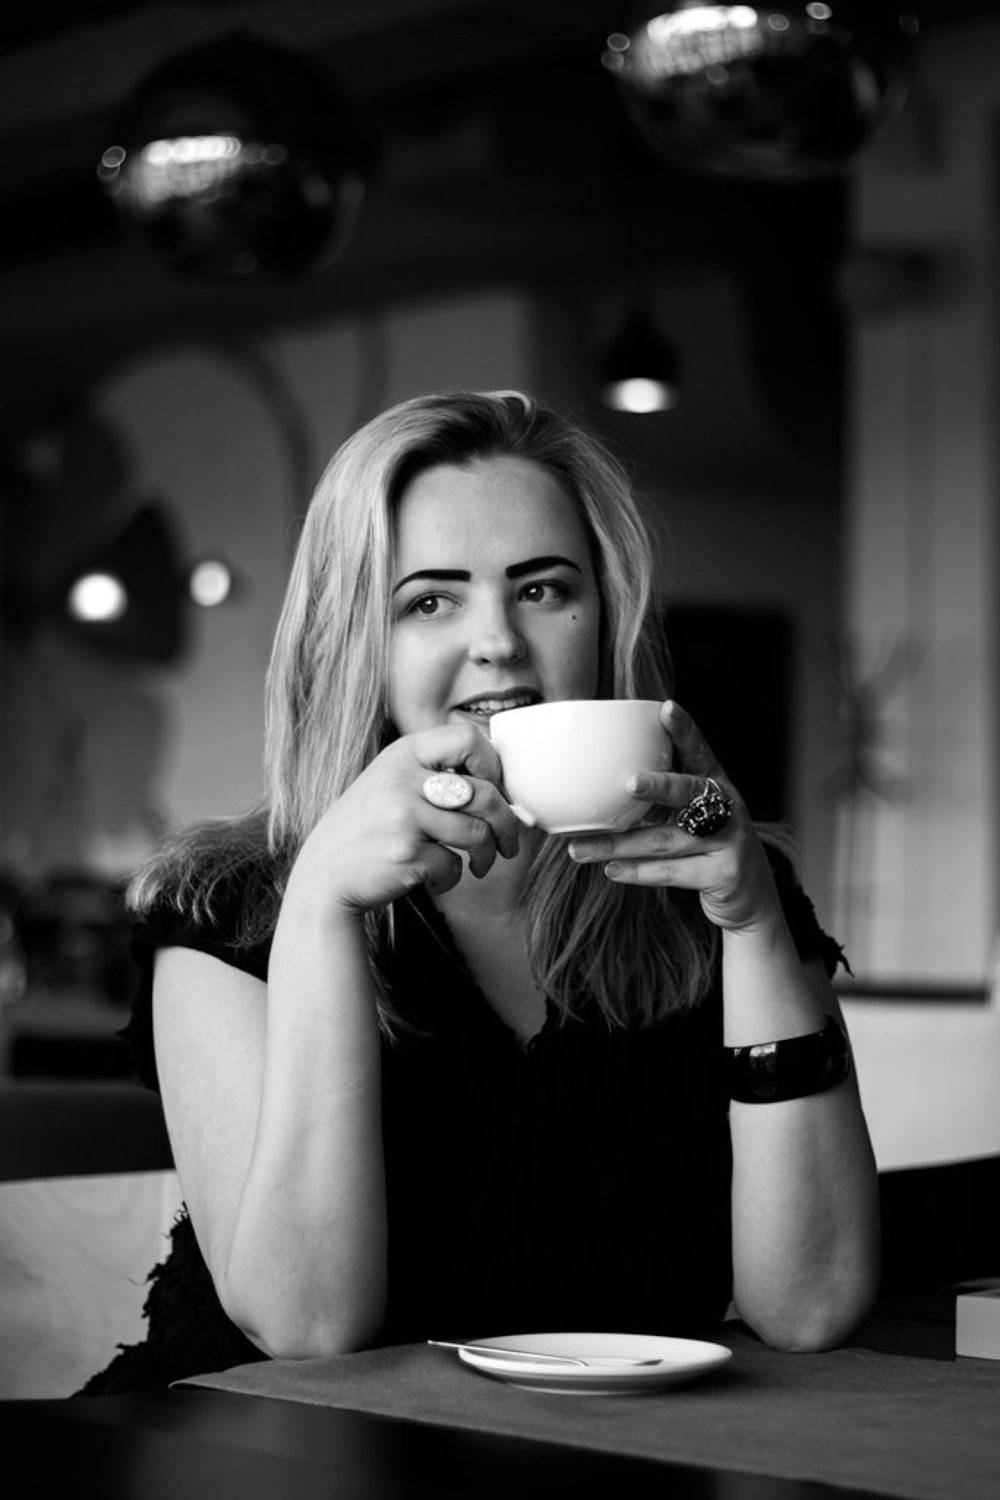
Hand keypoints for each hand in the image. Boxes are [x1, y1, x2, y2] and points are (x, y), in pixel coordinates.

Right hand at [292, 724, 522, 913]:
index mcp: (403, 753)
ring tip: (480, 864)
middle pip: (485, 793)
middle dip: (507, 824)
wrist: (324, 874)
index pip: (468, 738)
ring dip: (487, 855)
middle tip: (508, 842)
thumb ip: (435, 775)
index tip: (495, 788)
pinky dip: (452, 878)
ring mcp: (404, 816)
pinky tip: (436, 879)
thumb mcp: (391, 782)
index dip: (493, 764)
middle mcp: (403, 779)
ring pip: (477, 833)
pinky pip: (454, 865)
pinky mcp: (406, 853)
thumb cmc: (368, 829)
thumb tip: (504, 790)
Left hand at [566, 700, 778, 932]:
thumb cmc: (706, 846)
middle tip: (629, 783)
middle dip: (658, 786)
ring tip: (579, 848)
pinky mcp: (725, 874)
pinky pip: (672, 872)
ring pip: (665, 840)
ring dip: (619, 844)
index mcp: (715, 784)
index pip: (699, 751)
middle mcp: (728, 807)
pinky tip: (611, 869)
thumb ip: (660, 799)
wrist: (749, 895)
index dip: (684, 730)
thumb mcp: (690, 815)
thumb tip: (597, 787)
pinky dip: (638, 872)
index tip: (666, 708)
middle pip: (688, 793)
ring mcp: (730, 841)